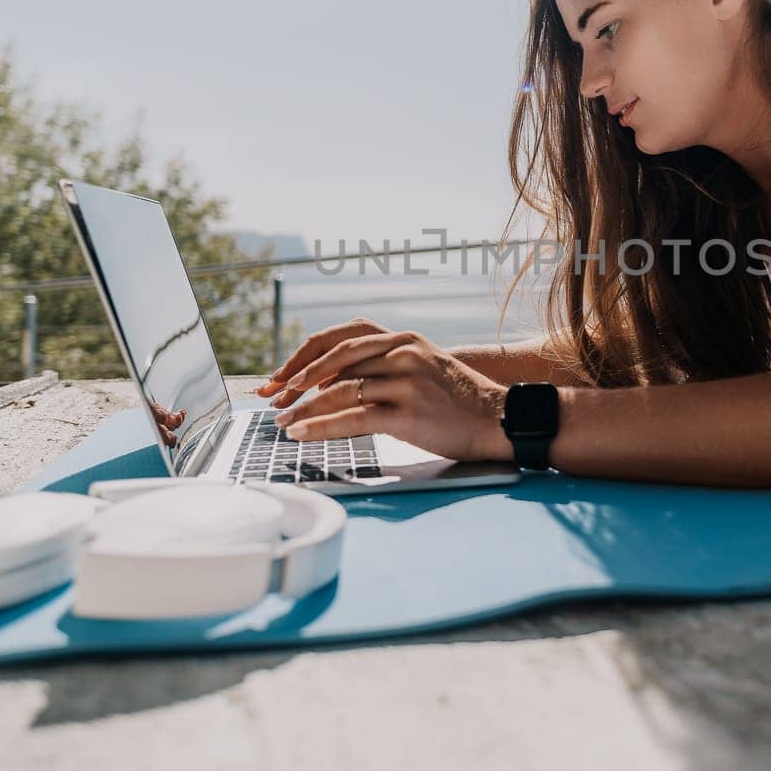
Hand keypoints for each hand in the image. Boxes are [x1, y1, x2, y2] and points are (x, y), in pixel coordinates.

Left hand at [254, 318, 511, 462]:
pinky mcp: (408, 413)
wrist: (499, 420)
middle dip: (295, 379)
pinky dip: (320, 426)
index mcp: (402, 338)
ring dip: (303, 407)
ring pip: (339, 390)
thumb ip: (383, 365)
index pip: (340, 337)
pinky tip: (301, 433)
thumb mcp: (422, 366)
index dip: (304, 354)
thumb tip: (331, 382)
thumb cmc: (456, 401)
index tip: (280, 375)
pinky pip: (352, 418)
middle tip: (272, 398)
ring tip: (282, 422)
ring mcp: (406, 381)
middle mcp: (402, 352)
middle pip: (333, 359)